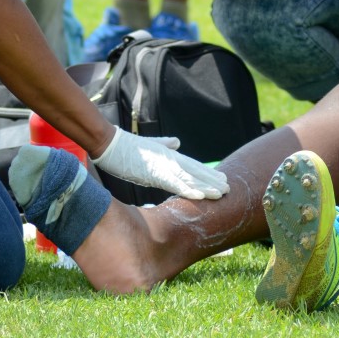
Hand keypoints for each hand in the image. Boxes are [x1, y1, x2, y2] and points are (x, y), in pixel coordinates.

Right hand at [91, 125, 228, 199]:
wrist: (110, 144)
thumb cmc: (126, 146)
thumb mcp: (149, 144)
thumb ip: (164, 144)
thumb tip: (176, 142)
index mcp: (168, 155)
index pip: (192, 166)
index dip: (207, 173)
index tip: (220, 179)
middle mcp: (170, 159)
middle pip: (195, 172)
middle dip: (211, 180)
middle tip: (229, 188)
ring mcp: (163, 166)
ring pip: (190, 178)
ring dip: (206, 186)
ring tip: (222, 193)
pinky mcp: (155, 173)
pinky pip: (176, 184)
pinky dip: (189, 190)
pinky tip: (201, 196)